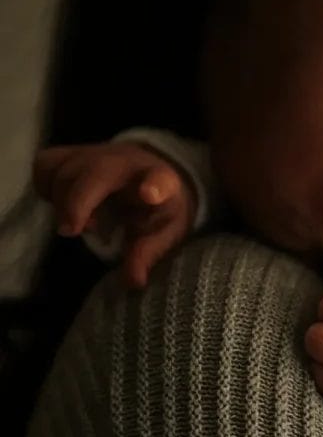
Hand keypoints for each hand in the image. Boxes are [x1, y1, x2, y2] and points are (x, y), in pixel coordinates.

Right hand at [34, 142, 196, 287]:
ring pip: (64, 168)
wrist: (149, 174)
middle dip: (78, 201)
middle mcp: (127, 162)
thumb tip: (132, 282)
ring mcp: (97, 154)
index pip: (162, 179)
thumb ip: (147, 254)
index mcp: (162, 181)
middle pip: (96, 172)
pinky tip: (60, 204)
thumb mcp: (163, 232)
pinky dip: (45, 187)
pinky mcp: (72, 154)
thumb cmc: (156, 208)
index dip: (156, 185)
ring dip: (61, 200)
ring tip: (79, 222)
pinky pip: (46, 165)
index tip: (150, 195)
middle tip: (72, 231)